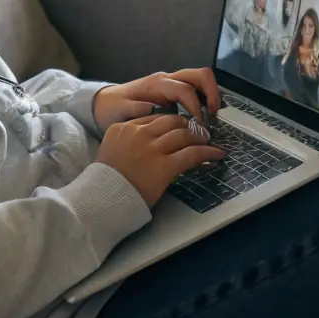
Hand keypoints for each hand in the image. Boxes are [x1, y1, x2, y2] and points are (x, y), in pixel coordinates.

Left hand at [93, 69, 221, 132]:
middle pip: (199, 75)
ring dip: (211, 95)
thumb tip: (151, 108)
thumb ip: (135, 109)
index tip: (199, 124)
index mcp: (156, 84)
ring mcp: (171, 83)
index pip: (185, 89)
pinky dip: (204, 99)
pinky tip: (204, 117)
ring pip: (200, 79)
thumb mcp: (120, 111)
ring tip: (212, 117)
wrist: (104, 103)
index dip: (196, 106)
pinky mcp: (173, 91)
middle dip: (212, 92)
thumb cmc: (113, 108)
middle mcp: (167, 80)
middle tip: (214, 114)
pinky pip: (195, 89)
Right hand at [96, 113, 223, 207]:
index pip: (154, 117)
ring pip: (184, 134)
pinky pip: (192, 154)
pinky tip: (216, 154)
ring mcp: (152, 149)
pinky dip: (207, 153)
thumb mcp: (110, 150)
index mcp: (123, 128)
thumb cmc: (105, 181)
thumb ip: (127, 140)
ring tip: (207, 141)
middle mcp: (138, 134)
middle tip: (197, 131)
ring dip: (199, 137)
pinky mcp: (165, 166)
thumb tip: (149, 140)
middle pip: (171, 121)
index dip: (170, 122)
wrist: (102, 199)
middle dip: (187, 125)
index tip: (179, 127)